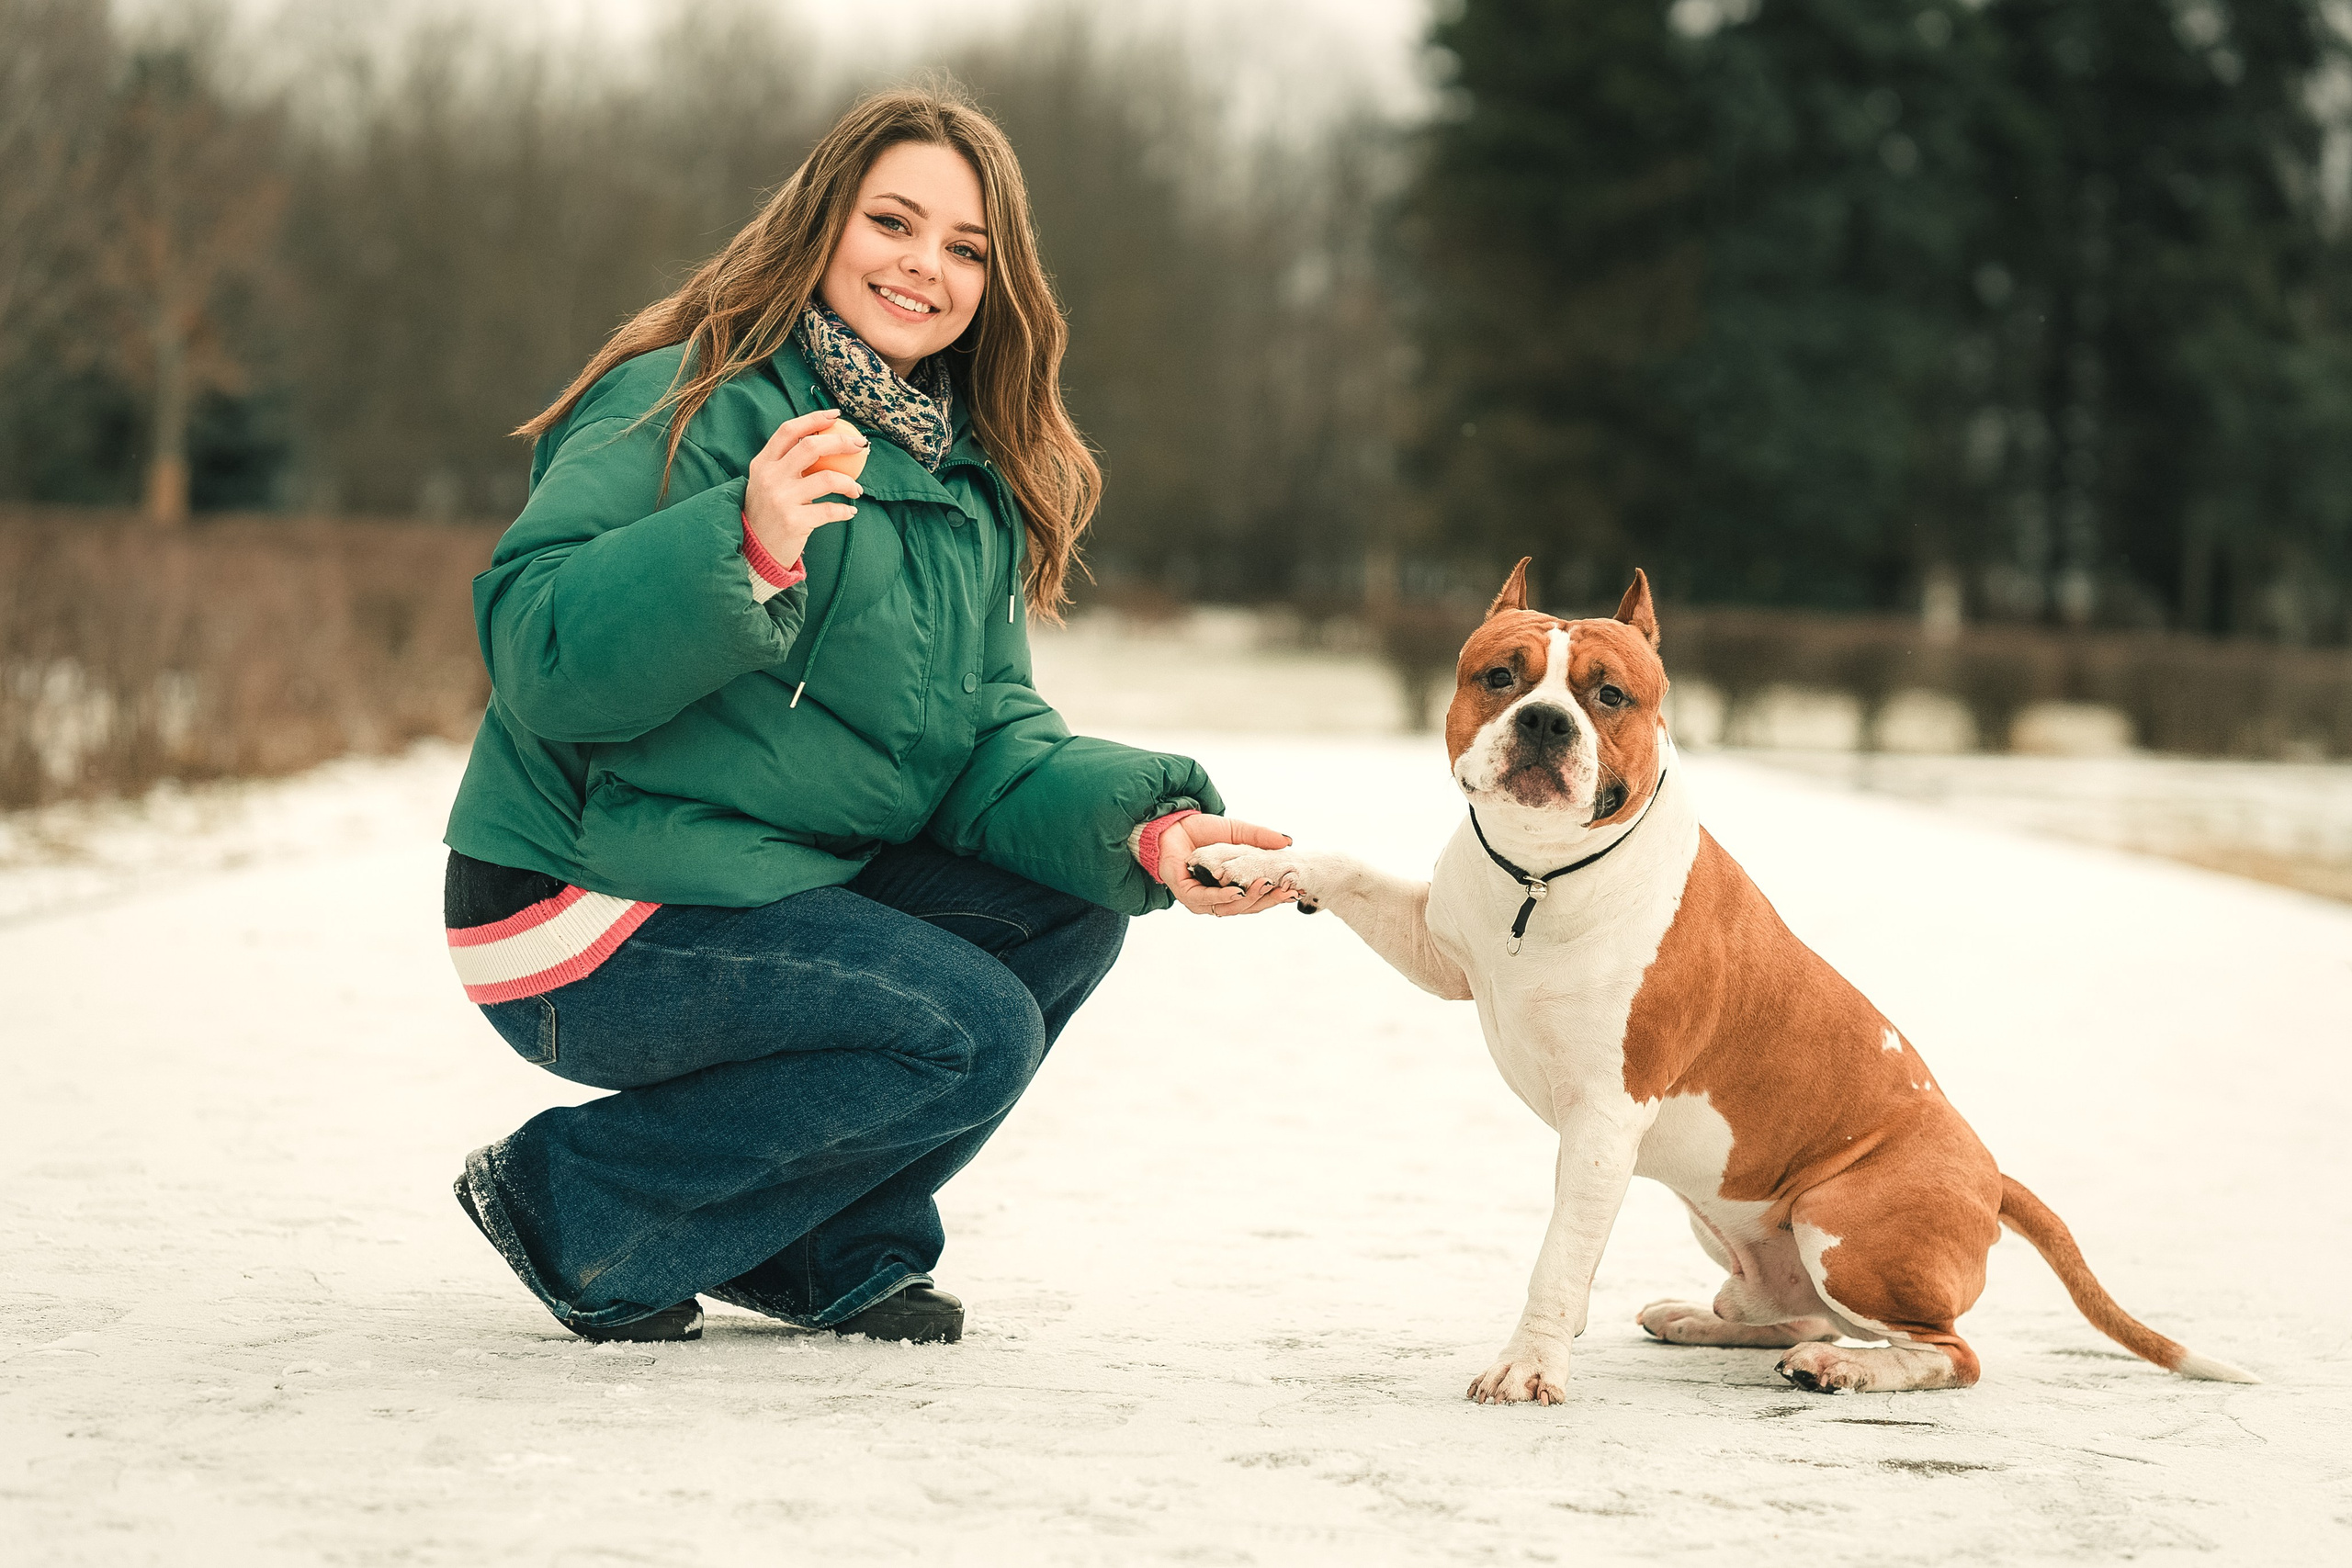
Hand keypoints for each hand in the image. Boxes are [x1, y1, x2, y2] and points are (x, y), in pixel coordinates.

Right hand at [746, 408, 868, 567]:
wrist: (754, 551)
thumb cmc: (768, 512)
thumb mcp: (767, 483)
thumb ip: (787, 463)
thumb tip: (825, 441)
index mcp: (763, 463)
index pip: (789, 430)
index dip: (814, 418)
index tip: (836, 415)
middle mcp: (770, 477)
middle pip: (811, 447)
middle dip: (842, 442)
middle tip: (861, 446)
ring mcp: (781, 499)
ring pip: (828, 478)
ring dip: (850, 483)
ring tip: (858, 490)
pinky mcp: (793, 521)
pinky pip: (830, 510)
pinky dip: (845, 510)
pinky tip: (850, 511)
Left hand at [1157, 814, 1296, 916]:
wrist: (1174, 823)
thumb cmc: (1203, 831)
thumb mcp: (1238, 833)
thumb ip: (1260, 838)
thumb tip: (1288, 841)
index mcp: (1231, 888)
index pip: (1257, 898)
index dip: (1276, 895)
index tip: (1295, 888)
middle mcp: (1217, 898)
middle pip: (1246, 907)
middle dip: (1268, 900)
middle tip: (1287, 891)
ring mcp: (1200, 899)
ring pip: (1228, 908)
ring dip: (1248, 898)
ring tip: (1265, 886)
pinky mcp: (1185, 893)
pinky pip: (1206, 900)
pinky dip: (1223, 897)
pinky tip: (1237, 891)